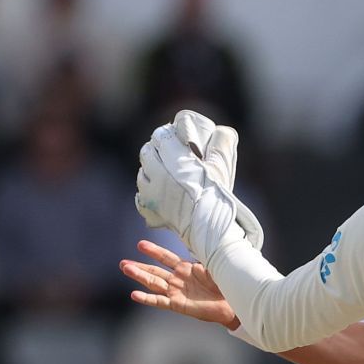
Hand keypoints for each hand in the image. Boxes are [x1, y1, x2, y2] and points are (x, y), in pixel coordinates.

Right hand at [121, 239, 237, 327]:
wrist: (234, 304)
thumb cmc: (226, 284)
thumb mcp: (215, 266)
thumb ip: (204, 255)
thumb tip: (201, 239)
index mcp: (186, 268)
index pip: (166, 258)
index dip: (154, 251)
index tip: (140, 244)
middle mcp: (178, 280)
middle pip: (155, 271)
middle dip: (139, 266)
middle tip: (123, 262)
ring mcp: (177, 292)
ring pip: (154, 283)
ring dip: (139, 276)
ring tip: (126, 269)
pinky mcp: (178, 305)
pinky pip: (160, 301)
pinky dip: (147, 298)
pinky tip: (134, 294)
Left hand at [134, 119, 261, 262]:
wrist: (214, 233)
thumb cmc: (220, 199)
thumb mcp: (223, 167)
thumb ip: (221, 143)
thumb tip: (221, 130)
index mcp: (175, 161)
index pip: (161, 136)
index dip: (168, 136)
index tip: (177, 141)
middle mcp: (158, 175)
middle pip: (148, 152)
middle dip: (158, 151)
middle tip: (172, 156)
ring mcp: (151, 193)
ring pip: (143, 172)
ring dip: (152, 170)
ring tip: (167, 175)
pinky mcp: (149, 209)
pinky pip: (141, 194)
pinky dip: (149, 191)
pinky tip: (161, 194)